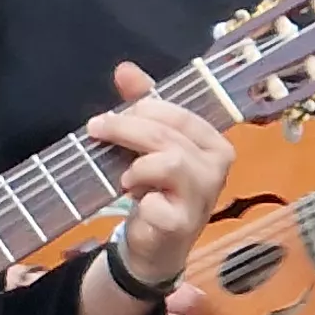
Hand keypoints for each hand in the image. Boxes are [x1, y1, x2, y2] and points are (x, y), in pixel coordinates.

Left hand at [74, 61, 234, 314]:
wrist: (155, 245)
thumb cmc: (156, 188)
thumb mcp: (148, 143)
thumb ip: (141, 104)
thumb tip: (125, 69)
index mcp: (213, 142)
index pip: (178, 113)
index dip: (140, 109)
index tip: (107, 117)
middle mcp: (217, 166)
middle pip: (168, 135)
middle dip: (126, 129)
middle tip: (96, 130)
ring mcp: (204, 196)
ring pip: (168, 162)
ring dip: (137, 166)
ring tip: (126, 177)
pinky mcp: (184, 224)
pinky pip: (155, 202)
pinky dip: (139, 200)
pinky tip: (138, 204)